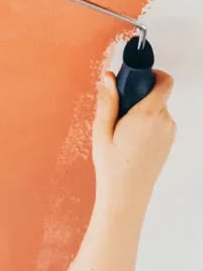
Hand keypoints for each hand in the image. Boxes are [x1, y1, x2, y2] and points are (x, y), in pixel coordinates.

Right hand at [92, 69, 176, 216]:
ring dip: (142, 113)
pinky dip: (147, 125)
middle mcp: (163, 121)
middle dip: (139, 97)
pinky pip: (159, 123)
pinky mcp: (168, 141)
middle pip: (156, 95)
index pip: (163, 81)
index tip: (133, 80)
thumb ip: (108, 102)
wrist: (126, 195)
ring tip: (122, 133)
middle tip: (119, 114)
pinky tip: (131, 142)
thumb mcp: (102, 132)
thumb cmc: (112, 167)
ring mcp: (169, 132)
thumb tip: (109, 77)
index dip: (150, 75)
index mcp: (146, 115)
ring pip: (157, 109)